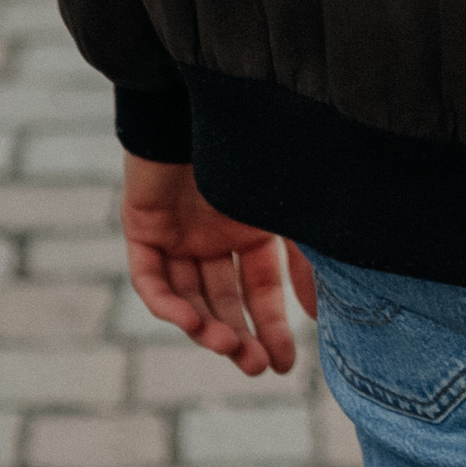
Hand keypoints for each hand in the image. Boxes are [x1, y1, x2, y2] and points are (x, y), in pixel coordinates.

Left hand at [120, 156, 316, 377]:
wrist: (202, 99)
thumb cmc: (252, 149)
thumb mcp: (283, 211)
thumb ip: (304, 259)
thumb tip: (322, 316)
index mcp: (251, 232)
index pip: (262, 292)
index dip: (271, 329)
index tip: (285, 367)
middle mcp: (214, 240)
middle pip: (225, 303)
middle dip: (240, 337)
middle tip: (255, 366)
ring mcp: (177, 237)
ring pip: (189, 298)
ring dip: (206, 327)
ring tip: (227, 347)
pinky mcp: (144, 232)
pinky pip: (152, 280)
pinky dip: (168, 304)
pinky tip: (189, 321)